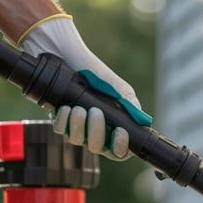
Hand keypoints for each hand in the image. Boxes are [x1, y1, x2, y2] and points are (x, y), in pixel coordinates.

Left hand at [18, 15, 138, 159]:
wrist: (65, 53)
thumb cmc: (91, 69)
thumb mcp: (115, 85)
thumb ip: (129, 102)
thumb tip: (142, 121)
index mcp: (112, 123)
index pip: (119, 149)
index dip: (121, 147)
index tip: (120, 132)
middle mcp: (95, 129)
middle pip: (98, 148)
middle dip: (97, 132)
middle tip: (96, 112)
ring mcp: (77, 125)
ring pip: (77, 141)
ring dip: (79, 126)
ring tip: (79, 108)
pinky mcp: (60, 119)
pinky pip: (60, 130)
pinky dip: (64, 121)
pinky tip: (66, 108)